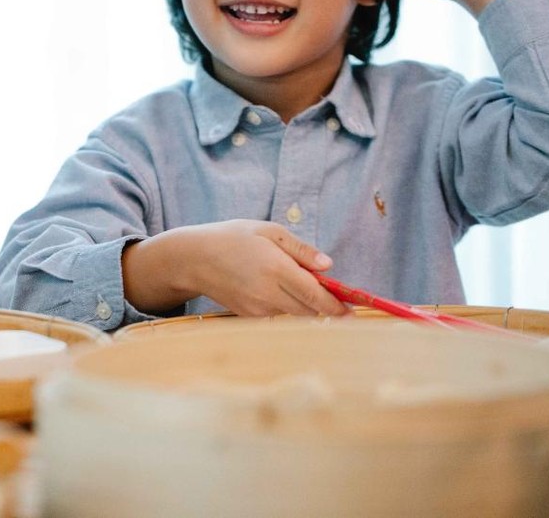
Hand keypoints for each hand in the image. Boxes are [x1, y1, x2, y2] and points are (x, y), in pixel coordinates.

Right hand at [122, 220, 350, 316]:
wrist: (194, 258)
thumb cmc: (233, 238)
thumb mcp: (268, 231)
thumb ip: (300, 250)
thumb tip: (328, 266)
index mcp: (275, 268)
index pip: (315, 295)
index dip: (338, 306)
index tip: (354, 311)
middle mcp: (267, 293)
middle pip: (309, 311)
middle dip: (329, 310)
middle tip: (344, 307)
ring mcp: (257, 308)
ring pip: (295, 315)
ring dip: (309, 309)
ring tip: (312, 295)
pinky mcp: (249, 316)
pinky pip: (279, 316)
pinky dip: (289, 309)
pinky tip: (285, 295)